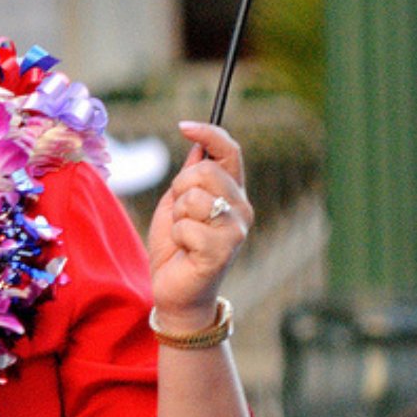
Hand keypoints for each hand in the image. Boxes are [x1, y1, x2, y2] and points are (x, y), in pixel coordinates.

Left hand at [146, 121, 252, 328]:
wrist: (175, 291)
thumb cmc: (176, 247)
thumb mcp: (177, 204)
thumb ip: (189, 177)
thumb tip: (197, 145)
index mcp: (232, 193)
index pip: (230, 151)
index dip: (209, 133)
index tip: (183, 126)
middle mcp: (241, 208)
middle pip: (203, 170)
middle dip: (179, 189)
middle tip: (180, 214)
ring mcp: (236, 229)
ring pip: (193, 197)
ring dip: (177, 216)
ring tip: (183, 235)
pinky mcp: (223, 250)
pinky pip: (186, 225)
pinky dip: (176, 236)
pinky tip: (185, 251)